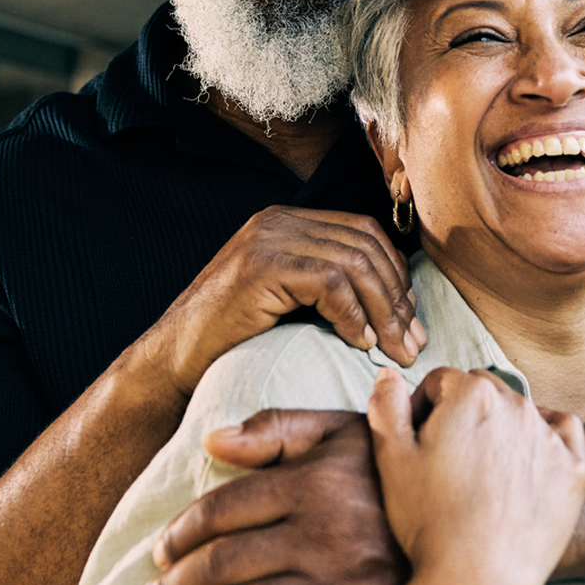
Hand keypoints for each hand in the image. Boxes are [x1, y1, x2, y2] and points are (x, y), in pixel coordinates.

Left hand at [135, 410, 407, 584]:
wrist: (473, 533)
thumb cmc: (394, 477)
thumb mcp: (343, 433)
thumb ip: (277, 428)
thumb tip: (211, 440)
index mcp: (313, 482)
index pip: (224, 509)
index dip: (182, 533)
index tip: (161, 553)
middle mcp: (323, 534)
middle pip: (224, 564)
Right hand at [150, 208, 427, 397]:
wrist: (172, 363)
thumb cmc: (231, 343)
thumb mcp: (286, 302)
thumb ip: (325, 286)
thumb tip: (392, 301)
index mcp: (286, 222)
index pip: (363, 232)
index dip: (395, 274)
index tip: (409, 320)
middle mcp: (278, 221)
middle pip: (365, 244)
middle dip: (397, 295)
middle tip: (412, 341)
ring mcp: (267, 240)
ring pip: (353, 262)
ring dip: (383, 310)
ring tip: (394, 349)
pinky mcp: (261, 267)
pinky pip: (329, 282)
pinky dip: (352, 315)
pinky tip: (359, 343)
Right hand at [367, 367, 584, 584]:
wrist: (479, 580)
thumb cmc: (430, 521)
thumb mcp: (391, 459)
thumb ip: (387, 405)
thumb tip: (388, 374)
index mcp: (471, 394)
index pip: (439, 382)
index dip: (422, 409)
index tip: (417, 444)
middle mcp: (516, 404)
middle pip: (481, 390)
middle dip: (463, 412)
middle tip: (448, 460)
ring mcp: (549, 435)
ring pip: (520, 411)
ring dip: (500, 427)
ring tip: (482, 474)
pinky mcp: (573, 468)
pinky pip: (563, 432)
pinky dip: (546, 439)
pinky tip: (526, 465)